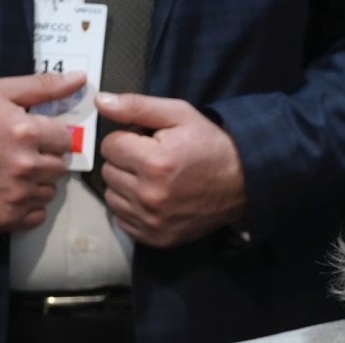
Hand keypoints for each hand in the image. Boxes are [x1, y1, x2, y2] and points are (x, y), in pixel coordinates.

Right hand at [0, 72, 84, 230]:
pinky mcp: (7, 218)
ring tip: (13, 173)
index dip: (51, 138)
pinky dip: (29, 207)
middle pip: (60, 167)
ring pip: (50, 192)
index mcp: (26, 133)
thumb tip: (81, 79)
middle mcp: (25, 166)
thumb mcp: (1, 93)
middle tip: (21, 155)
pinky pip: (38, 215)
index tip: (33, 137)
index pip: (65, 140)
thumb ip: (44, 86)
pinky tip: (10, 193)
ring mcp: (16, 195)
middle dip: (45, 160)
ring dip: (38, 184)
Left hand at [93, 93, 246, 247]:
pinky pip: (122, 221)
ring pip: (112, 197)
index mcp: (154, 162)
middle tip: (152, 160)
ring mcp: (152, 220)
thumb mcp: (180, 115)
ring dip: (125, 186)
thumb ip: (137, 106)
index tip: (147, 142)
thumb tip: (101, 103)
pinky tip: (153, 199)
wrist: (243, 184)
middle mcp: (150, 195)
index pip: (109, 145)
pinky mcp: (156, 238)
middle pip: (108, 171)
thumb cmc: (211, 146)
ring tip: (152, 180)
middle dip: (125, 162)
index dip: (127, 139)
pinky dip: (132, 209)